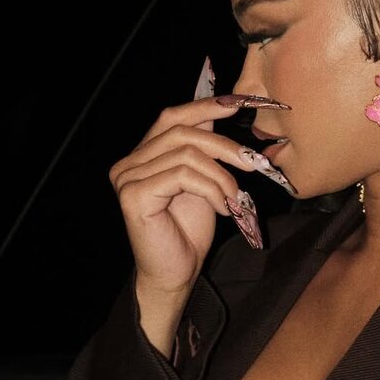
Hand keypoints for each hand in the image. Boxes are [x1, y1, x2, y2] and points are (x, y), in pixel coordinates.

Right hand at [108, 95, 249, 296]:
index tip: (239, 104)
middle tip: (252, 163)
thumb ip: (204, 150)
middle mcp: (129, 163)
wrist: (175, 275)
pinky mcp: (134, 196)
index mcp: (142, 156)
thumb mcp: (203, 181)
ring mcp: (127, 178)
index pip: (173, 117)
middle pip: (182, 130)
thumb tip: (223, 110)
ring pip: (187, 153)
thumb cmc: (188, 233)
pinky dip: (212, 189)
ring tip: (234, 199)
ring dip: (221, 176)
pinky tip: (223, 209)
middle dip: (223, 145)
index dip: (206, 106)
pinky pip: (183, 175)